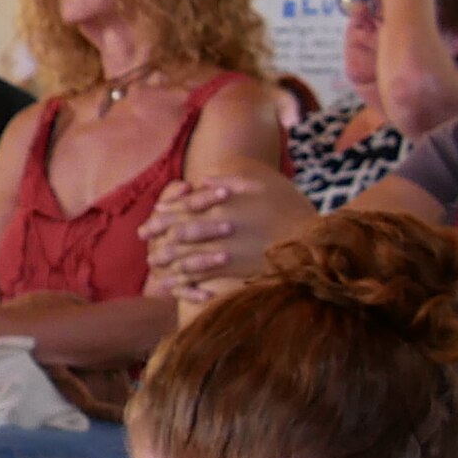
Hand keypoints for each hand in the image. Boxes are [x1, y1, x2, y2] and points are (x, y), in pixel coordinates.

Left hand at [140, 173, 309, 301]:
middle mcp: (220, 225)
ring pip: (186, 254)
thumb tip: (201, 178)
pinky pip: (202, 276)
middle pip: (179, 230)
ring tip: (155, 261)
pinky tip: (177, 283)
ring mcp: (226, 249)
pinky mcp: (233, 270)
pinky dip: (186, 280)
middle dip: (159, 234)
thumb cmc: (288, 204)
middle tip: (144, 238)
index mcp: (223, 201)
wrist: (313, 240)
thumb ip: (230, 174)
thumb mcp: (261, 178)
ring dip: (167, 258)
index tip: (152, 217)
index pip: (184, 205)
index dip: (165, 212)